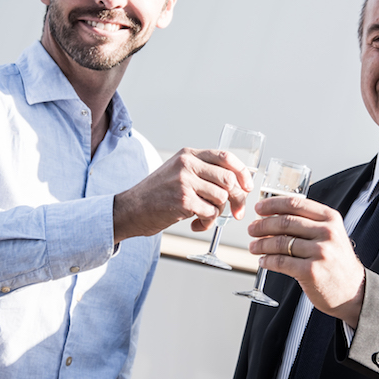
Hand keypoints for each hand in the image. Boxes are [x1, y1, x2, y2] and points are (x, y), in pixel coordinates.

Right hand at [112, 148, 252, 241]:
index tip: (248, 186)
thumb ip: (203, 172)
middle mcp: (187, 164)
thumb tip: (237, 184)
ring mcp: (184, 182)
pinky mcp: (182, 201)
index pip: (225, 156)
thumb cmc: (156, 194)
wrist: (130, 209)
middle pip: (228, 179)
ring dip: (218, 212)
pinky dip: (207, 222)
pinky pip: (210, 212)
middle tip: (236, 212)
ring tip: (204, 216)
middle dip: (238, 199)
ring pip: (221, 197)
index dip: (242, 172)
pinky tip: (195, 224)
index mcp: (188, 154)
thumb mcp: (178, 172)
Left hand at [249, 196, 365, 326]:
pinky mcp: (311, 272)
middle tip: (252, 229)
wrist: (353, 291)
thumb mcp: (331, 235)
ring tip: (253, 246)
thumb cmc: (337, 262)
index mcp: (330, 218)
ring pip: (280, 243)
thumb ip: (309, 223)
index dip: (273, 204)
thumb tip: (274, 217)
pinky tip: (263, 261)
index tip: (259, 208)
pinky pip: (281, 262)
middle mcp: (327, 232)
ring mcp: (320, 252)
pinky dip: (267, 261)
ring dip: (261, 244)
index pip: (296, 204)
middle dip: (263, 225)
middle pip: (285, 222)